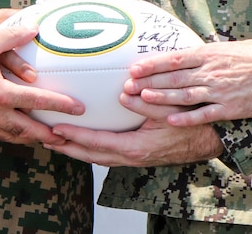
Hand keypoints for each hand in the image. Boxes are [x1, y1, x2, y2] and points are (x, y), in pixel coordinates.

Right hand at [0, 26, 82, 145]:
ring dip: (31, 138)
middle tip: (68, 136)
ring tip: (46, 138)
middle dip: (50, 135)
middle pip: (30, 131)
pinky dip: (12, 135)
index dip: (61, 105)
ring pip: (13, 136)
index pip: (39, 102)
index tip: (79, 109)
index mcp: (1, 95)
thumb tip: (34, 27)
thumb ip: (11, 36)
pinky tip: (16, 130)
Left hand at [44, 93, 221, 166]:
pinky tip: (81, 139)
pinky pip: (107, 154)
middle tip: (44, 138)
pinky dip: (90, 148)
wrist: (207, 141)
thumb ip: (147, 102)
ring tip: (55, 140)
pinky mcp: (137, 155)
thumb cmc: (190, 123)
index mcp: (136, 147)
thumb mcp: (170, 109)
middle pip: (91, 155)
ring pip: (98, 157)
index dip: (75, 137)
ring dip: (76, 149)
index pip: (98, 143)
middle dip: (67, 147)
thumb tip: (124, 94)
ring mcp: (134, 158)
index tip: (55, 129)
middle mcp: (132, 157)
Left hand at [125, 38, 251, 125]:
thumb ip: (204, 55)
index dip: (152, 64)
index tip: (134, 68)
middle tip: (128, 85)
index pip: (174, 59)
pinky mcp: (230, 107)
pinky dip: (187, 118)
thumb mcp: (226, 48)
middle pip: (174, 77)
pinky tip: (171, 121)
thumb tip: (183, 57)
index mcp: (209, 54)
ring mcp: (220, 90)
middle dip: (150, 81)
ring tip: (143, 98)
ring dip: (162, 97)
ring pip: (185, 95)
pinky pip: (205, 114)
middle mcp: (211, 71)